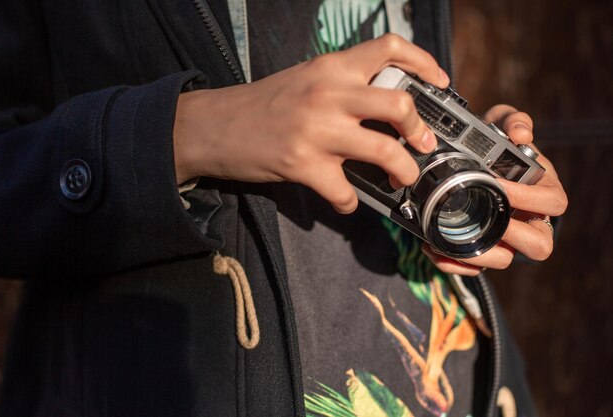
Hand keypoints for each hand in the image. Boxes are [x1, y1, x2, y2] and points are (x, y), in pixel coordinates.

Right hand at [173, 34, 449, 212]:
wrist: (214, 125)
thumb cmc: (261, 104)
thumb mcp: (305, 80)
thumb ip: (342, 87)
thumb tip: (382, 107)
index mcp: (330, 68)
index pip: (389, 47)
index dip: (424, 62)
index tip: (440, 82)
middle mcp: (328, 94)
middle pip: (399, 103)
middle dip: (421, 129)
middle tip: (424, 144)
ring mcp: (317, 131)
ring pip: (385, 151)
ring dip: (402, 171)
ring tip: (402, 178)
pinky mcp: (303, 165)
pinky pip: (345, 192)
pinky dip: (350, 202)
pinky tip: (346, 200)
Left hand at [422, 104, 567, 275]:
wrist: (471, 160)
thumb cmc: (495, 145)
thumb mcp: (503, 123)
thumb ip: (514, 121)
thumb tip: (522, 134)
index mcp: (544, 191)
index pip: (553, 204)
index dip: (529, 198)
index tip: (499, 185)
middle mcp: (531, 220)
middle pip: (540, 244)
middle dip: (514, 236)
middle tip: (486, 219)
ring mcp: (507, 238)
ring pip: (506, 260)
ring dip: (480, 255)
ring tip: (452, 239)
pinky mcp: (484, 249)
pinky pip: (476, 267)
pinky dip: (455, 263)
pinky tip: (434, 248)